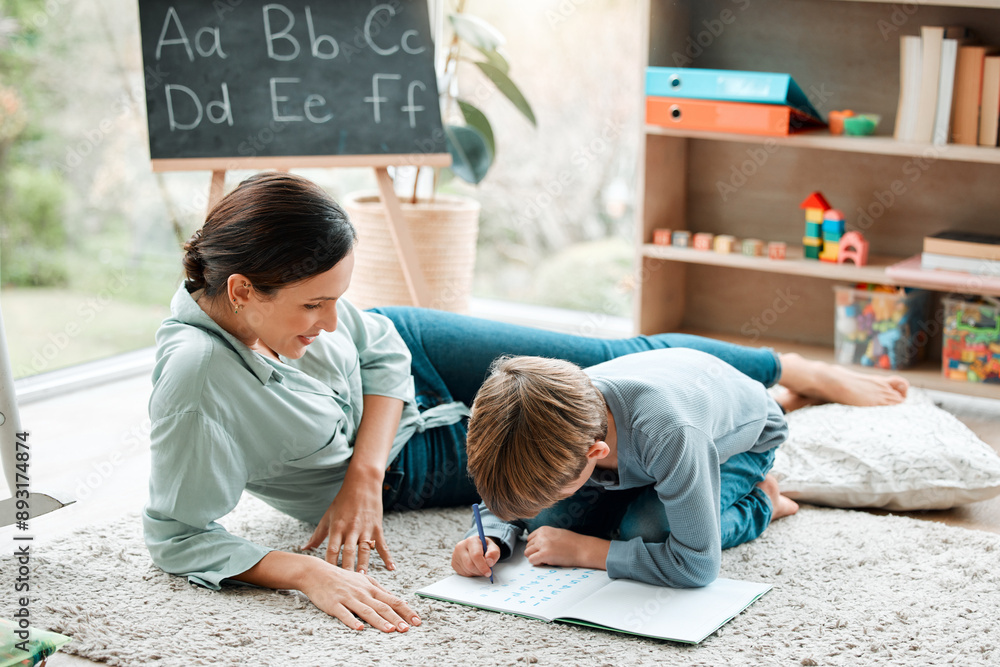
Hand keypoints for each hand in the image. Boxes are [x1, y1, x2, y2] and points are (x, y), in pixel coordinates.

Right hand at [299, 560, 420, 632]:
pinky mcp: (334, 604)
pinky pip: (344, 614)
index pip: (393, 600)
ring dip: (379, 621)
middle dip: (397, 618)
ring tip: (390, 630)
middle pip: (383, 606)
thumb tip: (398, 601)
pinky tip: (359, 628)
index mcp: (371, 587)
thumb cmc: (342, 578)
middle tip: (408, 629)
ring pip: (367, 610)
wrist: (316, 572)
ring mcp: (348, 598)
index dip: (406, 611)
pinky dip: (352, 621)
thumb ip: (379, 591)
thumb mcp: (363, 580)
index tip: (417, 620)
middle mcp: (362, 592)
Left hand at [302, 474, 392, 571]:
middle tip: (346, 583)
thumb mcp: (328, 517)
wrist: (362, 484)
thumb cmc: (342, 501)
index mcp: (337, 527)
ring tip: (363, 577)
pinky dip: (387, 557)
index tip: (327, 577)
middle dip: (347, 567)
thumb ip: (317, 535)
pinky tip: (392, 568)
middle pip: (348, 551)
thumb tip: (304, 549)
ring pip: (364, 550)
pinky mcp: (377, 528)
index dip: (330, 563)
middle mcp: (351, 529)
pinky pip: (382, 545)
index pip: (332, 549)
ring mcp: (365, 529)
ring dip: (364, 563)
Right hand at [451, 535, 500, 577]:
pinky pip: (462, 573)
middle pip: (470, 564)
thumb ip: (494, 553)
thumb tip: (489, 562)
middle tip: (486, 571)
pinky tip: (474, 568)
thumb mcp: (493, 547)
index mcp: (471, 540)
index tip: (489, 572)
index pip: (476, 555)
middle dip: (480, 571)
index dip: (483, 566)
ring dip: (476, 572)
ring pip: (466, 570)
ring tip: (480, 567)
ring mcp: (455, 555)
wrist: (476, 546)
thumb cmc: (485, 547)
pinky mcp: (454, 563)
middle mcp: (461, 546)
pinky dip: (470, 574)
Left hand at [524, 526, 609, 569]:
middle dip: (535, 552)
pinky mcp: (544, 554)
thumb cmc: (573, 542)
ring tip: (548, 558)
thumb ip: (545, 536)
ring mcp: (542, 545)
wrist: (583, 549)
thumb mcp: (557, 533)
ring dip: (536, 558)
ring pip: (528, 553)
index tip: (544, 550)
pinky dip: (537, 563)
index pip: (529, 539)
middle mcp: (541, 535)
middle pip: (528, 547)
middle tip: (547, 555)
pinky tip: (547, 562)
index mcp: (543, 529)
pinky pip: (531, 560)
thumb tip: (536, 543)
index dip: (536, 546)